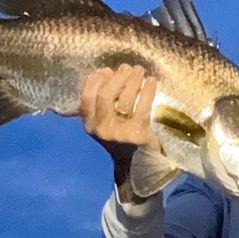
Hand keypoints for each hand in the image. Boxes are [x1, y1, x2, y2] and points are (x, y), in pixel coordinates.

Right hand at [80, 65, 160, 196]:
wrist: (135, 169)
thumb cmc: (120, 141)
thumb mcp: (103, 125)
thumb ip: (100, 104)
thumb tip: (107, 73)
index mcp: (89, 125)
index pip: (86, 97)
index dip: (96, 80)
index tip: (107, 71)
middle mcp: (101, 129)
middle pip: (106, 95)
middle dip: (118, 77)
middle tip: (128, 68)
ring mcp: (119, 132)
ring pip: (125, 98)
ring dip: (133, 80)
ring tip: (140, 71)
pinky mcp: (137, 134)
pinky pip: (142, 107)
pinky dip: (148, 91)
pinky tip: (152, 82)